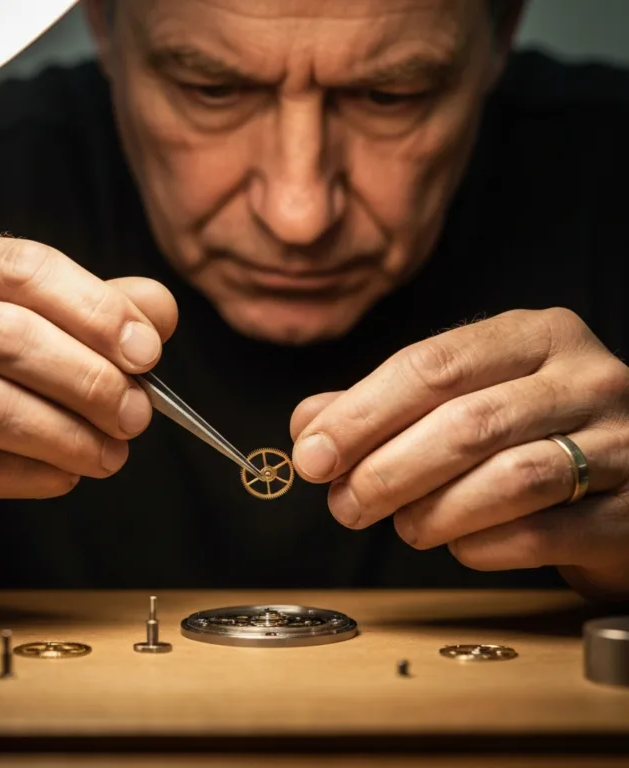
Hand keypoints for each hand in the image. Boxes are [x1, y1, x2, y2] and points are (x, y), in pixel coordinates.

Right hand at [0, 237, 176, 544]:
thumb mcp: (14, 320)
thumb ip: (88, 309)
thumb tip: (157, 311)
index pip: (24, 269)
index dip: (98, 310)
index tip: (147, 351)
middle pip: (8, 336)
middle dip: (91, 380)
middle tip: (136, 413)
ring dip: (72, 434)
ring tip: (111, 452)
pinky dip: (37, 473)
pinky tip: (65, 473)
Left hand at [291, 309, 628, 599]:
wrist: (626, 477)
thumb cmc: (531, 431)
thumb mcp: (466, 395)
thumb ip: (385, 404)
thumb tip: (310, 424)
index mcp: (535, 335)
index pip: (432, 364)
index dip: (361, 414)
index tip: (312, 455)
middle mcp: (584, 378)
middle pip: (466, 423)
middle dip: (386, 470)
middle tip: (344, 503)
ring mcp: (620, 442)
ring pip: (508, 478)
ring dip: (432, 511)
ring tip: (402, 525)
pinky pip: (544, 533)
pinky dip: (482, 545)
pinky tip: (457, 544)